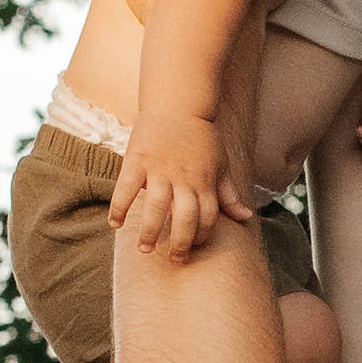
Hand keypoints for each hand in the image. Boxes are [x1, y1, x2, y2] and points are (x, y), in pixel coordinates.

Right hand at [110, 107, 256, 260]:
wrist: (177, 104)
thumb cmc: (201, 138)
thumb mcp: (220, 165)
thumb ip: (229, 194)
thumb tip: (246, 218)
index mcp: (204, 182)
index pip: (206, 218)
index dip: (201, 236)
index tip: (194, 249)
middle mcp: (183, 179)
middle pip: (184, 218)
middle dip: (180, 242)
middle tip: (174, 258)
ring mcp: (159, 170)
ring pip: (156, 208)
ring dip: (150, 231)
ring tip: (145, 249)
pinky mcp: (137, 160)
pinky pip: (126, 188)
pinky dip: (119, 207)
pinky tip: (115, 224)